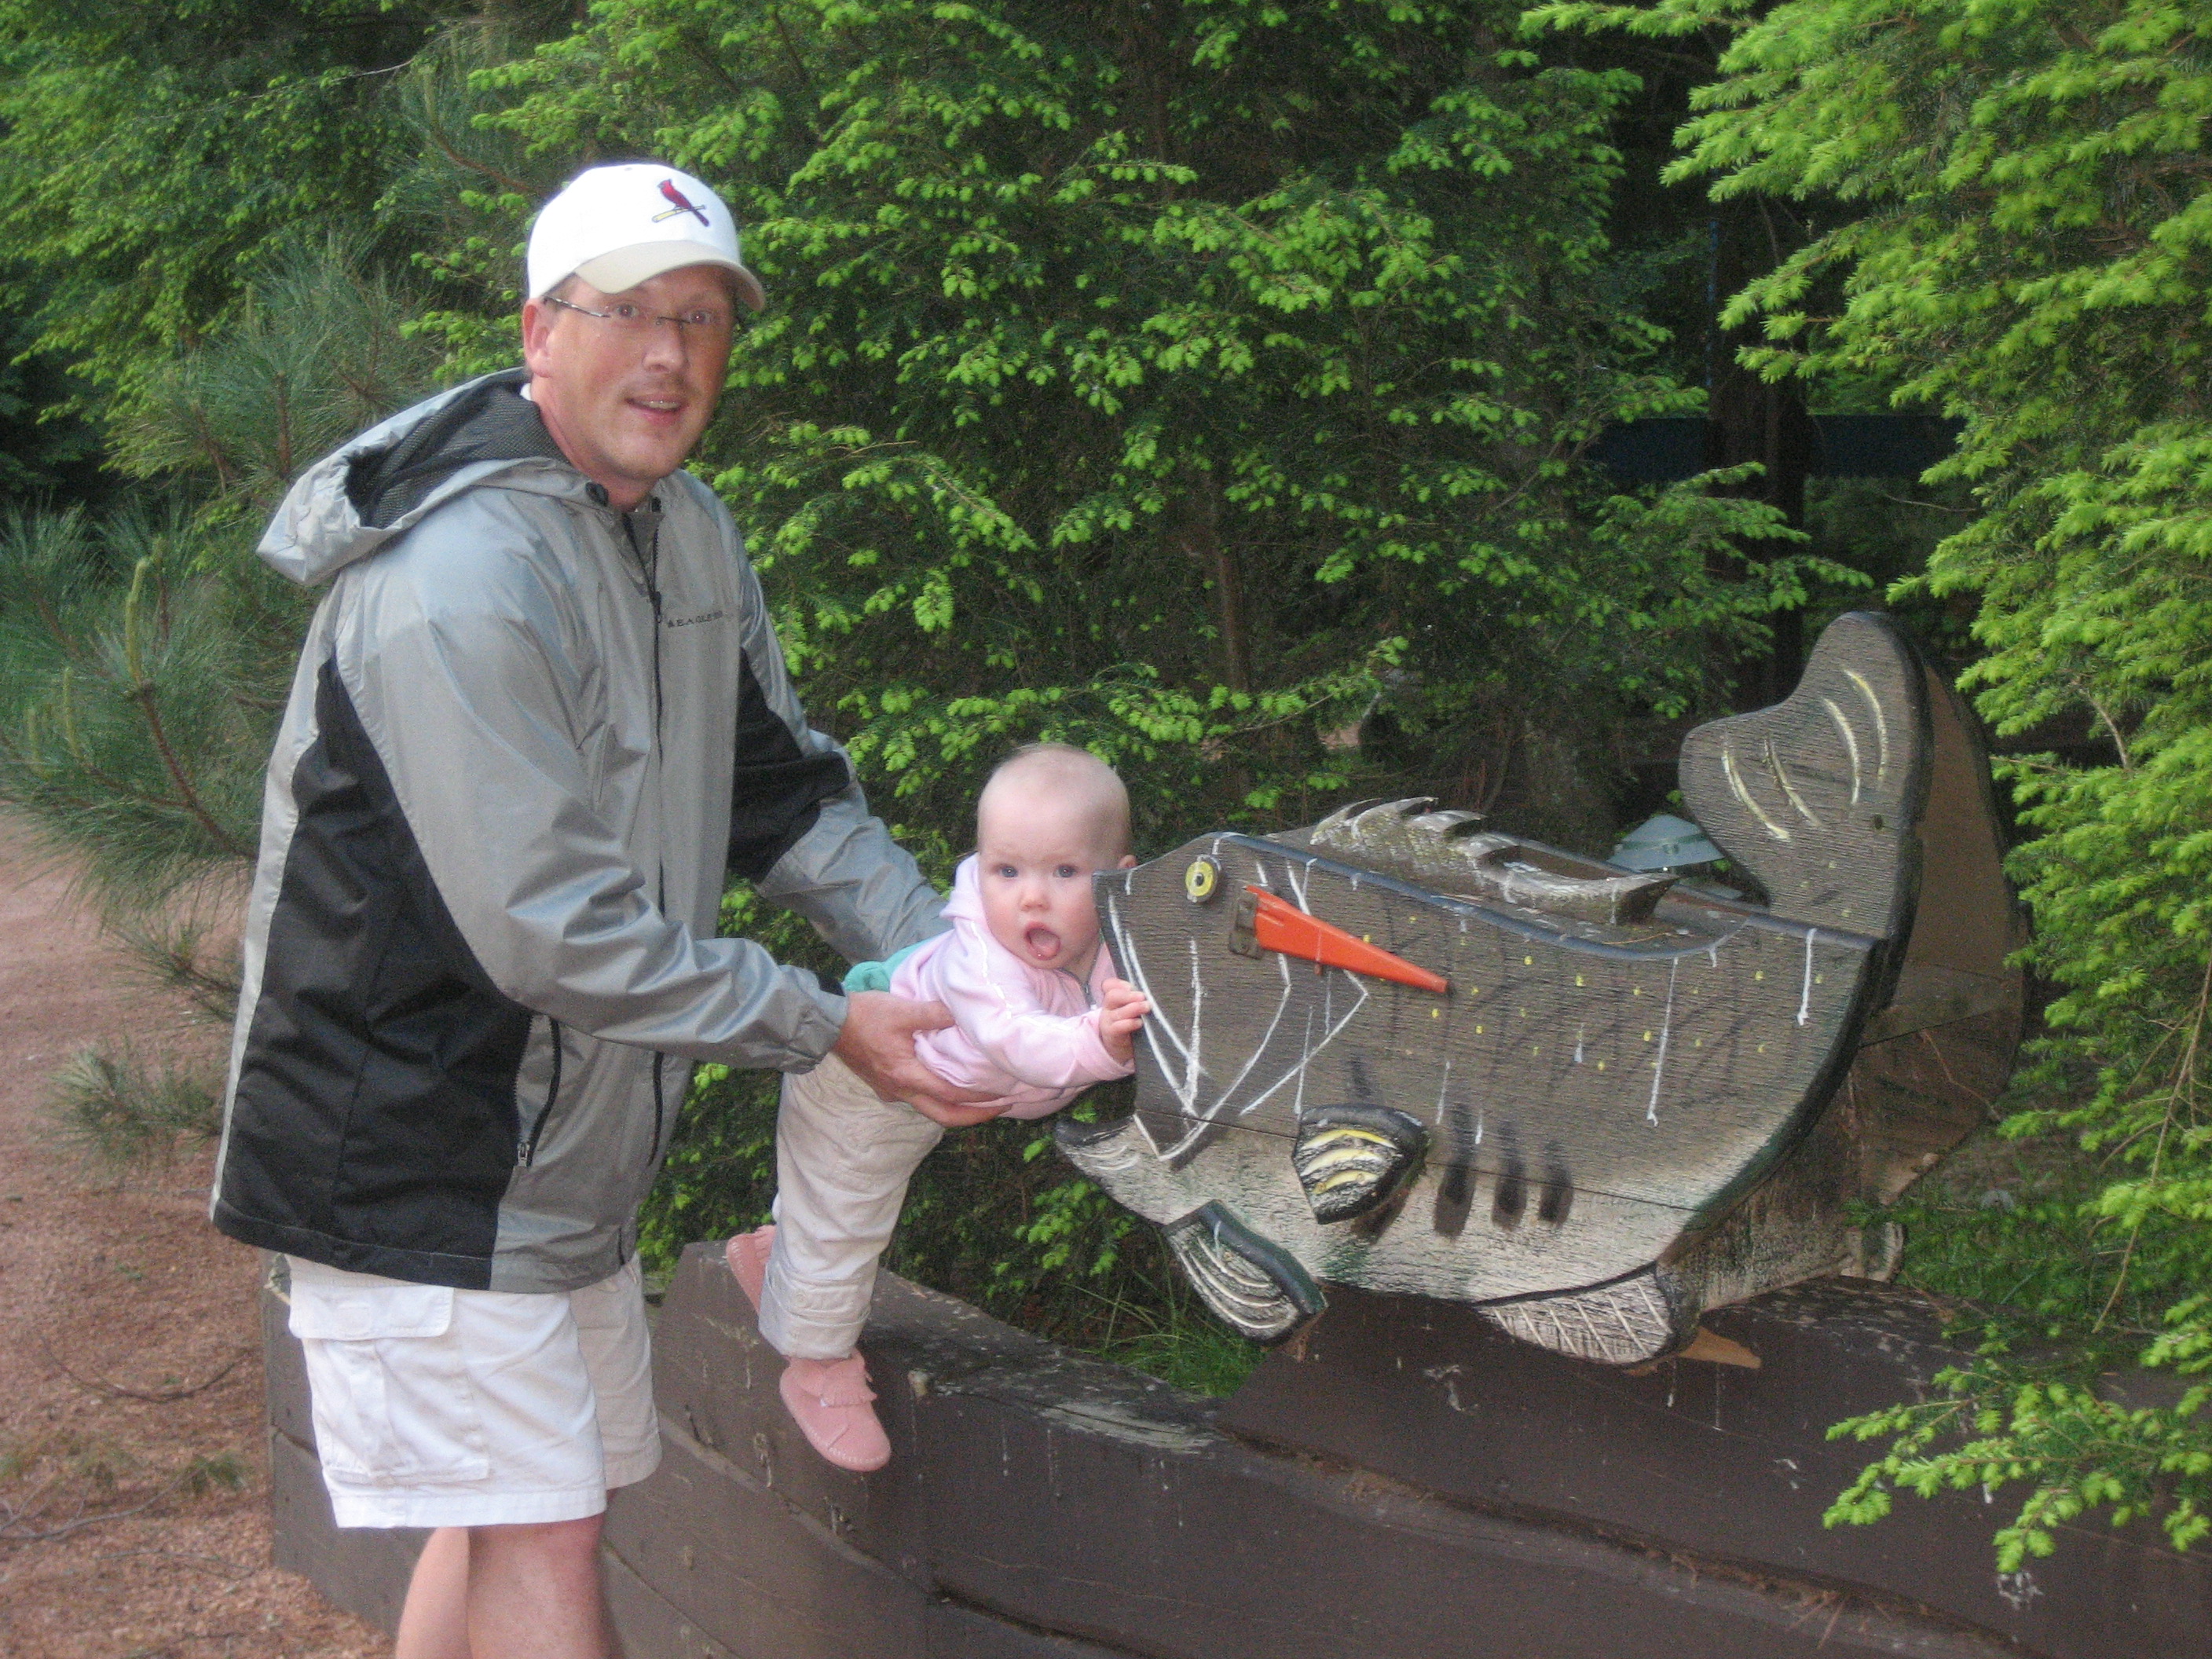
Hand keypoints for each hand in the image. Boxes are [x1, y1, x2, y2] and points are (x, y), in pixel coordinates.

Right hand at [833, 991, 1009, 1126]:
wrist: (828, 1023)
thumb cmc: (865, 1015)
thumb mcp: (903, 1009)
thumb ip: (936, 1013)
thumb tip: (964, 1015)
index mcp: (907, 1076)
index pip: (951, 1095)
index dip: (980, 1099)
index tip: (1003, 1096)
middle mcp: (901, 1091)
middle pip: (943, 1116)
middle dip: (974, 1117)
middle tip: (1000, 1109)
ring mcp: (891, 1091)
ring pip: (930, 1110)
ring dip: (956, 1109)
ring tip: (981, 1100)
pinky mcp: (885, 1085)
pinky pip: (918, 1099)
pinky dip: (938, 1098)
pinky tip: (948, 1085)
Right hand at [1098, 977, 1149, 1066]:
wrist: (1121, 1049)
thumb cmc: (1132, 1024)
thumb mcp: (1133, 1009)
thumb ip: (1138, 999)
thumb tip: (1154, 991)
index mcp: (1114, 998)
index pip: (1110, 985)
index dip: (1120, 983)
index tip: (1132, 986)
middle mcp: (1108, 1008)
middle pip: (1112, 996)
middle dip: (1129, 995)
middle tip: (1143, 997)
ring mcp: (1108, 1021)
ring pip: (1117, 1012)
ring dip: (1134, 1008)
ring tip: (1147, 1007)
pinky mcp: (1111, 1035)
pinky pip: (1118, 1027)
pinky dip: (1129, 1023)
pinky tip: (1140, 1022)